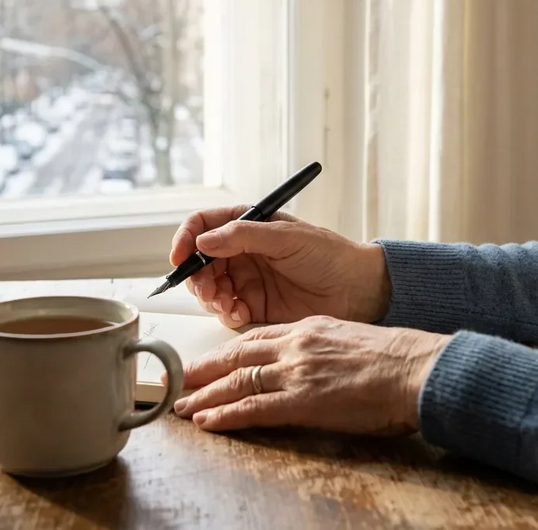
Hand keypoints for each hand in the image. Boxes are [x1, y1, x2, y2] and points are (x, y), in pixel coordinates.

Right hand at [170, 207, 390, 327]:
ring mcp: (247, 279)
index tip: (180, 256)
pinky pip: (226, 310)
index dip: (185, 238)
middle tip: (209, 289)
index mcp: (248, 225)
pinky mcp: (255, 305)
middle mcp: (242, 252)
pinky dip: (226, 313)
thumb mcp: (286, 237)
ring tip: (227, 303)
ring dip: (210, 297)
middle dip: (198, 277)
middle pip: (200, 261)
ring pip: (209, 288)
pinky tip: (239, 312)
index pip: (203, 225)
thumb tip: (204, 239)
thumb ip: (243, 236)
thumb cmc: (329, 255)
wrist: (357, 290)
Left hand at [171, 317, 449, 433]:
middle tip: (181, 380)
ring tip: (183, 405)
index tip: (212, 361)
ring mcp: (296, 372)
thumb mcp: (350, 338)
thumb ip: (322, 346)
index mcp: (308, 328)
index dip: (228, 351)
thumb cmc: (393, 356)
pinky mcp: (301, 401)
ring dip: (206, 395)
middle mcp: (295, 345)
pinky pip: (253, 408)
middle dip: (205, 370)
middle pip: (237, 356)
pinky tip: (208, 421)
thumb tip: (311, 361)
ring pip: (238, 381)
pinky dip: (226, 414)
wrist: (413, 368)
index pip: (256, 338)